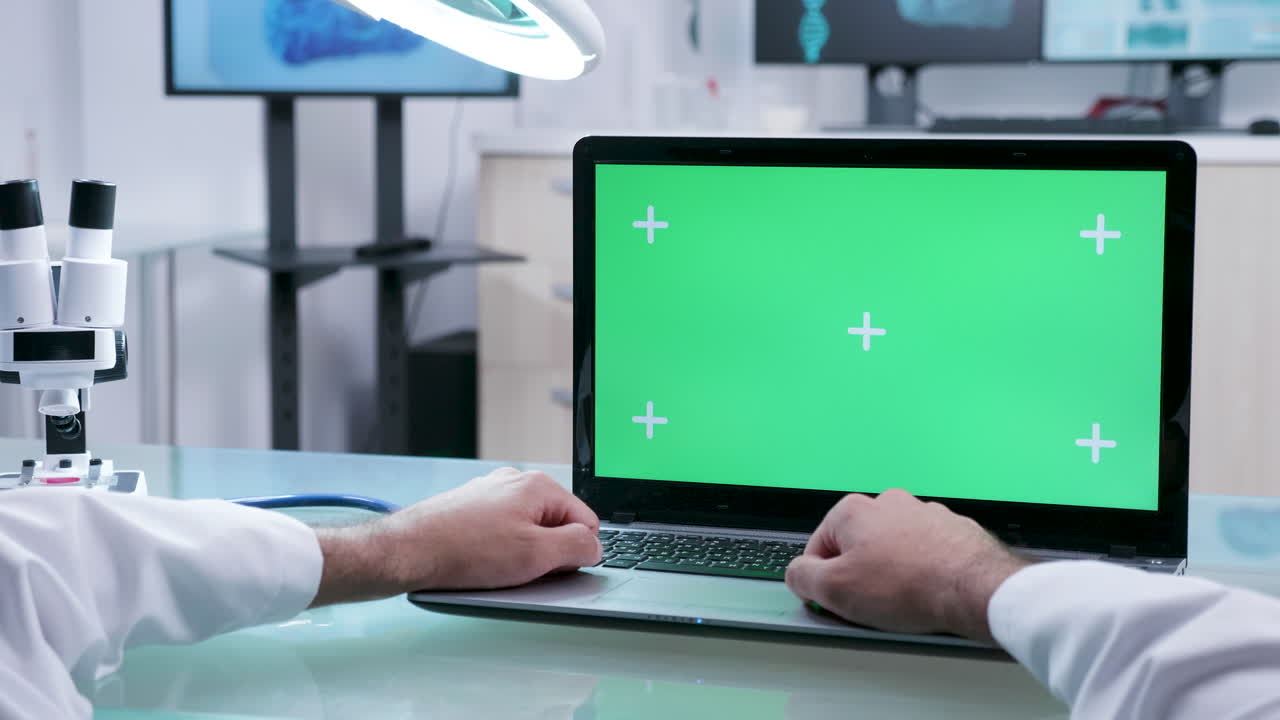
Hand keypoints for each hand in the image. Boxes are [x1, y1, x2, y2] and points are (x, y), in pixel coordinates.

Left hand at [311, 468, 601, 605]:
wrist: (409, 551)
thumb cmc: (464, 549)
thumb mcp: (536, 555)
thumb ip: (577, 548)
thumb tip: (594, 547)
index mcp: (538, 486)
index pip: (586, 521)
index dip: (577, 551)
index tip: (556, 568)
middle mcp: (515, 483)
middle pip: (555, 525)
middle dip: (547, 552)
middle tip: (523, 570)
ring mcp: (491, 494)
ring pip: (526, 531)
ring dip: (520, 554)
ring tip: (495, 568)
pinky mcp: (471, 510)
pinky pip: (500, 533)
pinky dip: (496, 551)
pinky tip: (479, 565)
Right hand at [785, 489, 1029, 642]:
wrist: (974, 588)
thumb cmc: (907, 586)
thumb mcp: (833, 590)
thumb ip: (801, 577)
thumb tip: (797, 574)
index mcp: (853, 510)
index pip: (818, 550)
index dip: (821, 582)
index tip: (834, 603)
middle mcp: (888, 503)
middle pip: (856, 546)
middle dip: (859, 576)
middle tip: (869, 605)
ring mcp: (923, 513)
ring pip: (892, 550)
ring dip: (891, 573)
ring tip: (902, 602)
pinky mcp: (952, 530)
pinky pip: (924, 554)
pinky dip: (921, 572)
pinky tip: (926, 594)